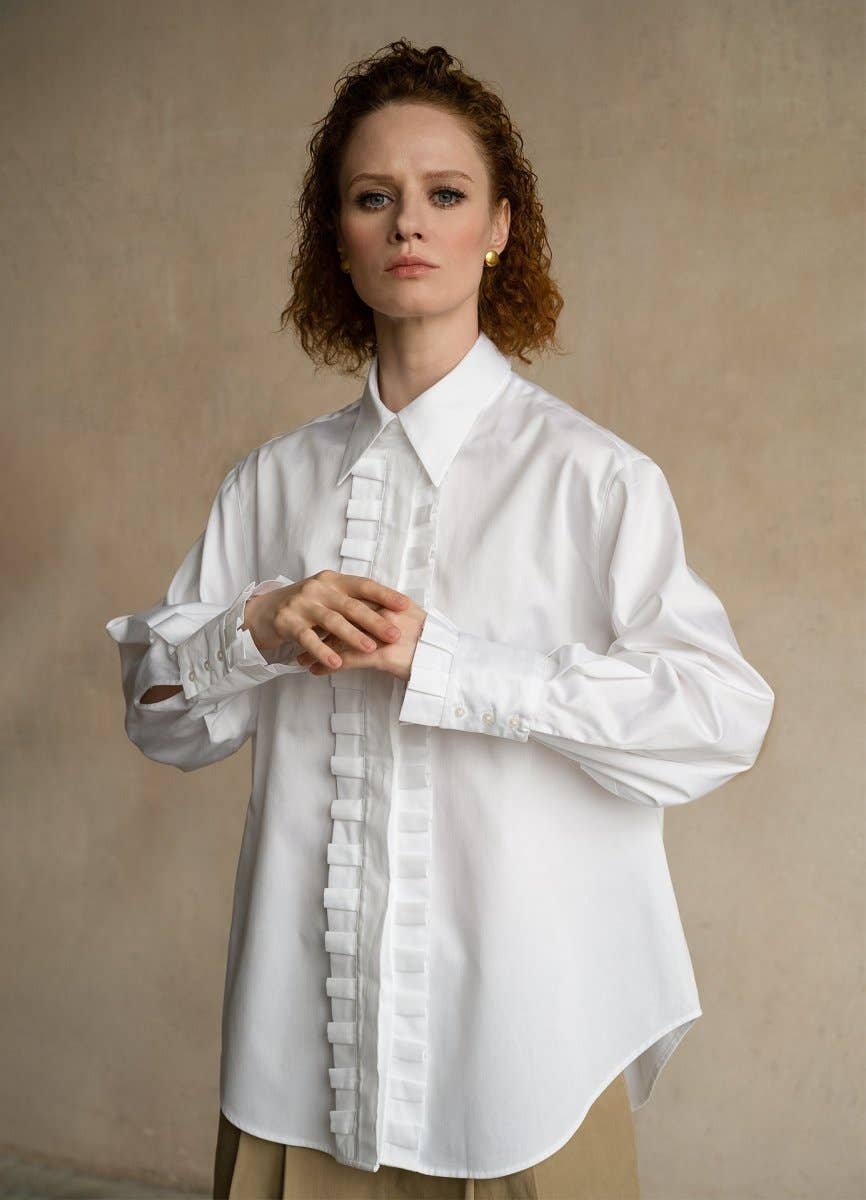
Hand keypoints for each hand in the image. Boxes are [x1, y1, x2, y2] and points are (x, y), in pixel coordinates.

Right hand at [240, 570, 411, 671]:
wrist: (264, 611)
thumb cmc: (305, 606)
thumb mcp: (328, 596)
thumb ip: (351, 601)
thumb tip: (389, 611)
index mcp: (333, 580)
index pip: (363, 585)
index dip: (385, 595)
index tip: (406, 606)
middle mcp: (318, 588)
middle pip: (351, 605)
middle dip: (375, 621)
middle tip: (395, 634)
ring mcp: (302, 604)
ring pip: (332, 621)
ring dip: (353, 636)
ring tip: (370, 649)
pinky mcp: (287, 622)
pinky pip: (308, 638)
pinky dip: (323, 651)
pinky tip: (336, 663)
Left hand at [296, 597, 426, 681]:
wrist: (449, 662)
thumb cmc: (433, 647)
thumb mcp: (414, 623)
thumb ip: (392, 617)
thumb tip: (374, 619)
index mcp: (391, 603)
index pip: (352, 602)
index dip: (331, 610)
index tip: (315, 616)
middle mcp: (383, 613)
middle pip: (340, 617)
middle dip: (318, 628)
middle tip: (301, 634)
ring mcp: (381, 634)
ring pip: (339, 639)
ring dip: (316, 649)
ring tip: (301, 658)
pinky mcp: (381, 655)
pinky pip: (347, 659)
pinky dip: (328, 665)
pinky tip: (315, 671)